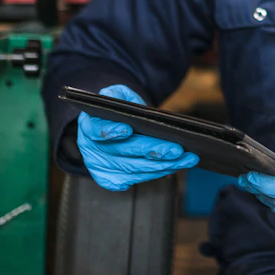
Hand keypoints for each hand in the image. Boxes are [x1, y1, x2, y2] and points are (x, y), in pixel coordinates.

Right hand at [76, 84, 198, 191]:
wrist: (114, 125)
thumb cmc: (118, 109)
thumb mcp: (117, 94)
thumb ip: (118, 95)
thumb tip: (128, 104)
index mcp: (89, 125)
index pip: (96, 129)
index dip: (110, 130)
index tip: (127, 129)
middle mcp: (91, 149)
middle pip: (122, 153)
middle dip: (151, 151)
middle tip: (176, 149)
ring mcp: (100, 167)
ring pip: (133, 169)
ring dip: (162, 166)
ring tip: (186, 159)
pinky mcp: (111, 180)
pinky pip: (136, 179)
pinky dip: (157, 174)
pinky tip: (175, 167)